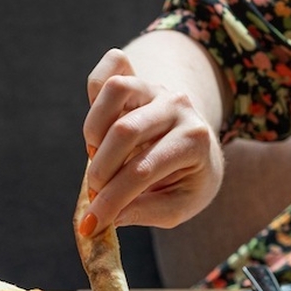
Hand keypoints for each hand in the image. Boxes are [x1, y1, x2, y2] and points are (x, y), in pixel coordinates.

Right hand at [78, 47, 224, 236]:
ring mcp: (156, 88)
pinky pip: (111, 66)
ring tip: (96, 156)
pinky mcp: (137, 77)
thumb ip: (145, 212)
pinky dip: (96, 86)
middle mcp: (177, 106)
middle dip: (100, 170)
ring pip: (116, 90)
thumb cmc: (188, 179)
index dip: (111, 200)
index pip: (142, 171)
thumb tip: (109, 218)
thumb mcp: (179, 205)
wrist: (199, 145)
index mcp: (193, 141)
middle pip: (124, 130)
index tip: (91, 224)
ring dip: (94, 130)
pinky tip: (98, 121)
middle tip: (94, 192)